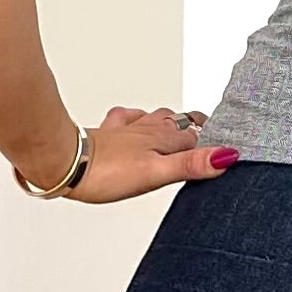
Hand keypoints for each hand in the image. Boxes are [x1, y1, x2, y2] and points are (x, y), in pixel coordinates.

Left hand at [16, 106, 238, 203]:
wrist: (62, 162)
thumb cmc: (105, 171)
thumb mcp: (157, 173)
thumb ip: (192, 165)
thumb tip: (226, 156)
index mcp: (163, 138)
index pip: (198, 138)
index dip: (214, 143)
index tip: (229, 148)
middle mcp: (146, 129)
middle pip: (180, 124)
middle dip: (196, 128)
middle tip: (210, 133)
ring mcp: (125, 129)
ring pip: (155, 118)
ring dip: (169, 121)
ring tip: (180, 126)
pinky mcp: (105, 133)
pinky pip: (126, 120)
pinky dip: (136, 120)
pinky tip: (134, 123)